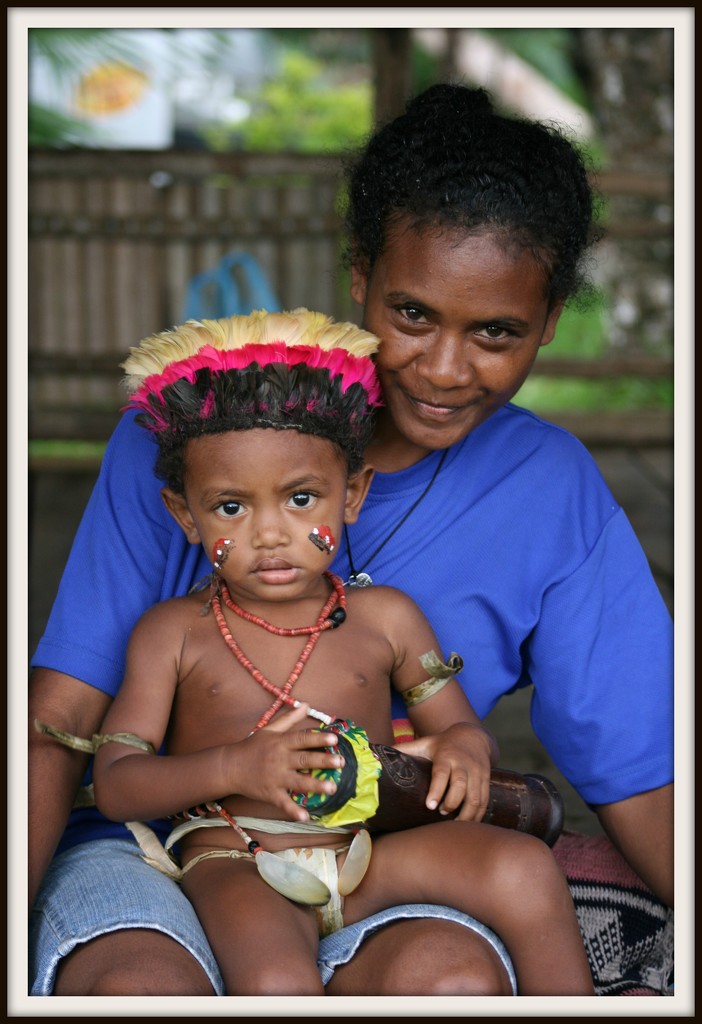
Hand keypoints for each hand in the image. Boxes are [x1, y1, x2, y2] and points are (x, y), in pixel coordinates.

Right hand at [221, 704, 344, 821]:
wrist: (231, 766)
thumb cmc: (253, 746)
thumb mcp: (270, 729)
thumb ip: (290, 718)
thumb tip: (306, 704)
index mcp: (281, 743)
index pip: (302, 739)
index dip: (318, 739)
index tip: (334, 739)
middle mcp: (280, 760)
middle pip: (304, 760)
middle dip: (323, 761)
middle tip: (341, 762)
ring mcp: (275, 778)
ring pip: (298, 782)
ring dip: (316, 786)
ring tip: (333, 788)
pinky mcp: (270, 793)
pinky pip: (283, 803)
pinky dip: (294, 811)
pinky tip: (306, 817)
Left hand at [397, 722, 496, 821]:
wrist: (474, 737)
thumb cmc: (444, 744)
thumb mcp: (425, 743)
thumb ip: (405, 750)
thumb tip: (378, 754)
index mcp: (446, 756)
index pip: (442, 774)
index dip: (437, 790)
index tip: (430, 806)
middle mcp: (463, 765)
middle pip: (461, 788)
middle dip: (451, 804)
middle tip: (441, 815)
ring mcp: (477, 774)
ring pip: (475, 798)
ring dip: (466, 815)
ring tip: (454, 825)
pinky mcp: (486, 782)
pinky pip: (484, 802)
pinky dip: (477, 816)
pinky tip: (467, 825)